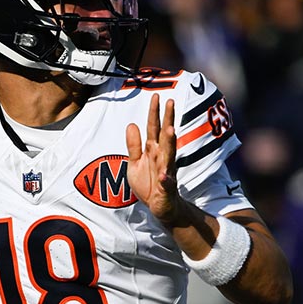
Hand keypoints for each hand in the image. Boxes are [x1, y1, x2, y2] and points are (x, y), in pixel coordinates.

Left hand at [125, 93, 180, 224]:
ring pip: (169, 155)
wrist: (160, 207)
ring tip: (170, 130)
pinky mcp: (166, 189)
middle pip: (165, 136)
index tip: (156, 96)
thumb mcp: (135, 162)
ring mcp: (166, 172)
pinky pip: (166, 183)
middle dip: (168, 119)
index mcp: (153, 150)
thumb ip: (133, 145)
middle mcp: (161, 158)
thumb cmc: (148, 183)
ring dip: (170, 144)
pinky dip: (166, 179)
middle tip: (171, 102)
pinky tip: (164, 175)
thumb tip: (131, 124)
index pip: (153, 128)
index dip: (154, 113)